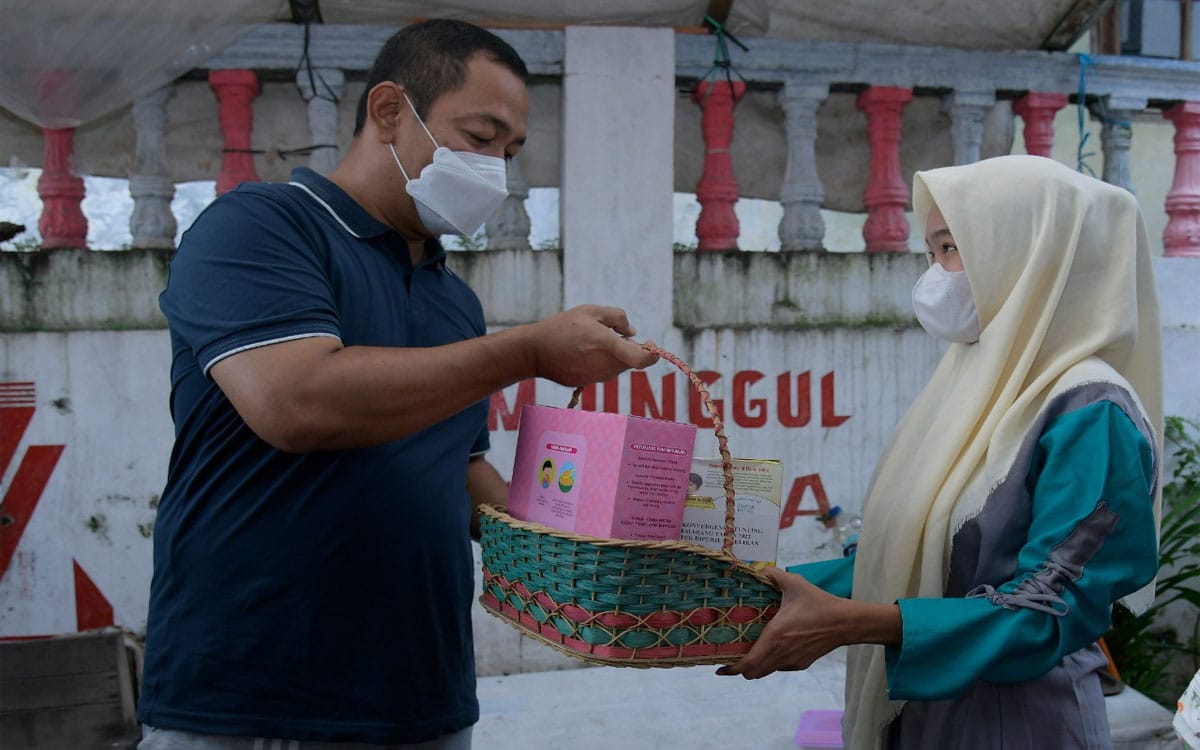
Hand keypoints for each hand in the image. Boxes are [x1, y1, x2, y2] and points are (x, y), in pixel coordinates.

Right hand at [524, 305, 658, 385]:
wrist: (534, 351)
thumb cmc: (561, 327)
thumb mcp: (589, 310)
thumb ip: (617, 317)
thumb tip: (632, 333)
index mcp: (607, 344)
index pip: (642, 359)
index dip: (653, 354)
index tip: (651, 344)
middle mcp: (604, 364)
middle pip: (631, 361)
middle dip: (628, 349)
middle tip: (610, 334)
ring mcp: (596, 377)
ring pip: (618, 367)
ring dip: (614, 356)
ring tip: (590, 342)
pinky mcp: (588, 383)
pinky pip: (604, 373)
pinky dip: (600, 363)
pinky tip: (582, 353)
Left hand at [716, 567, 853, 679]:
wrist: (845, 622)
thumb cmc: (819, 603)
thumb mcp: (795, 584)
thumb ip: (774, 574)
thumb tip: (759, 569)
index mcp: (775, 636)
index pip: (748, 664)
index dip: (731, 669)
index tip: (719, 668)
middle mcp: (781, 653)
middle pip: (753, 673)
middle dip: (740, 669)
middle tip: (731, 658)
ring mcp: (792, 661)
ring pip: (766, 671)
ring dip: (755, 666)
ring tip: (748, 653)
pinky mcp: (802, 664)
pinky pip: (780, 667)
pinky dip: (771, 662)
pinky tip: (772, 648)